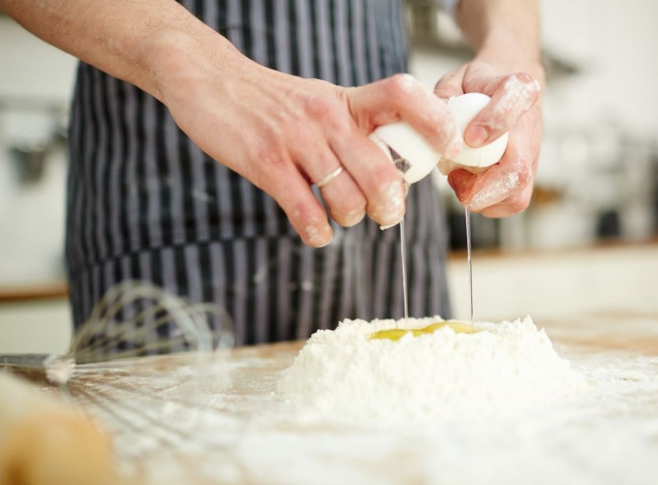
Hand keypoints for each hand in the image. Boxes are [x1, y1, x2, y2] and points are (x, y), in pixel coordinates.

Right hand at [155, 44, 460, 245]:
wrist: (211, 81)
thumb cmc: (274, 101)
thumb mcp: (324, 101)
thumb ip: (357, 130)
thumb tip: (396, 175)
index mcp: (348, 99)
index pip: (404, 96)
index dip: (434, 122)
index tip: (447, 151)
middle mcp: (328, 116)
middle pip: (382, 171)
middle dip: (390, 206)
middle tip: (385, 216)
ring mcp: (296, 139)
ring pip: (347, 198)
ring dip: (349, 219)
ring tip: (339, 216)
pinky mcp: (265, 161)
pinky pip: (306, 211)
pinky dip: (317, 231)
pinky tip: (315, 229)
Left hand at [435, 59, 542, 216]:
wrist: (509, 87)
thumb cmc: (481, 86)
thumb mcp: (456, 80)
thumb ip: (442, 98)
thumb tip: (427, 124)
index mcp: (517, 90)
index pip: (515, 101)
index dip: (494, 121)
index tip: (470, 137)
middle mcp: (529, 128)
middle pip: (519, 169)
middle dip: (482, 185)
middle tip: (454, 176)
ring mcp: (530, 156)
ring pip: (518, 195)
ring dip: (482, 198)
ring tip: (458, 179)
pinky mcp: (526, 176)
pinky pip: (511, 203)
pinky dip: (486, 203)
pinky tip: (469, 184)